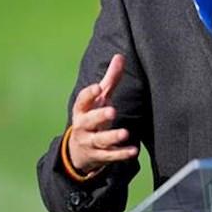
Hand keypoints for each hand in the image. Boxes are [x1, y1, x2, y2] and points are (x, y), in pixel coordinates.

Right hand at [68, 54, 138, 172]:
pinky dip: (121, 154)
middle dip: (99, 116)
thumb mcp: (100, 98)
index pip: (82, 101)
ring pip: (99, 140)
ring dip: (112, 137)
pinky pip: (110, 155)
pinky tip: (133, 151)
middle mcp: (83, 126)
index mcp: (82, 109)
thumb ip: (110, 79)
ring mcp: (89, 142)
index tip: (97, 87)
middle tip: (112, 111)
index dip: (88, 94)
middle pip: (89, 121)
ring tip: (124, 133)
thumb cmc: (92, 116)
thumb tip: (120, 56)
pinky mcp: (98, 155)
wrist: (79, 150)